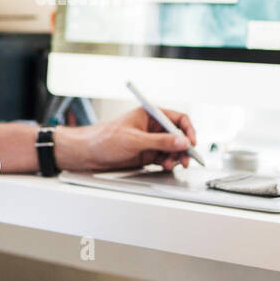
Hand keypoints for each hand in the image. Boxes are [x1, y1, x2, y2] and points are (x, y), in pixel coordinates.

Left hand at [56, 106, 197, 171]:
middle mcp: (152, 127)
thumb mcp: (134, 139)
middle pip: (178, 136)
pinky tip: (165, 166)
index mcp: (150, 114)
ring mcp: (150, 141)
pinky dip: (168, 163)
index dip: (187, 130)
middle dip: (182, 148)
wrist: (89, 153)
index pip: (177, 118)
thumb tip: (181, 141)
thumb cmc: (104, 138)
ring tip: (170, 164)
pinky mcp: (147, 154)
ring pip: (172, 149)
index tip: (191, 142)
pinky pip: (164, 158)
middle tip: (185, 159)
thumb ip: (160, 142)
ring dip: (175, 157)